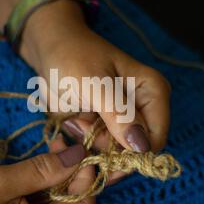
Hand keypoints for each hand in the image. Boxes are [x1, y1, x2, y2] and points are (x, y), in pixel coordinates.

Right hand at [0, 140, 94, 203]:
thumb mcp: (2, 181)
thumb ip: (44, 169)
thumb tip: (78, 155)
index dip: (86, 175)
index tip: (79, 148)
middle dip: (72, 173)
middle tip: (61, 144)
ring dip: (60, 178)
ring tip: (51, 150)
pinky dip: (47, 189)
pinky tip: (40, 169)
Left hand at [21, 0, 170, 183]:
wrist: (48, 49)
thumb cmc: (72, 57)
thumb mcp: (94, 84)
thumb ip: (119, 116)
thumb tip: (142, 148)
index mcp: (152, 92)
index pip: (155, 139)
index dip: (133, 154)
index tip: (102, 152)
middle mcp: (143, 108)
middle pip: (133, 150)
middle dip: (103, 144)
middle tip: (81, 121)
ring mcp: (123, 119)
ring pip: (113, 152)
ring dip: (89, 140)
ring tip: (76, 115)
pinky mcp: (104, 125)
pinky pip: (97, 148)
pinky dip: (82, 140)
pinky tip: (73, 120)